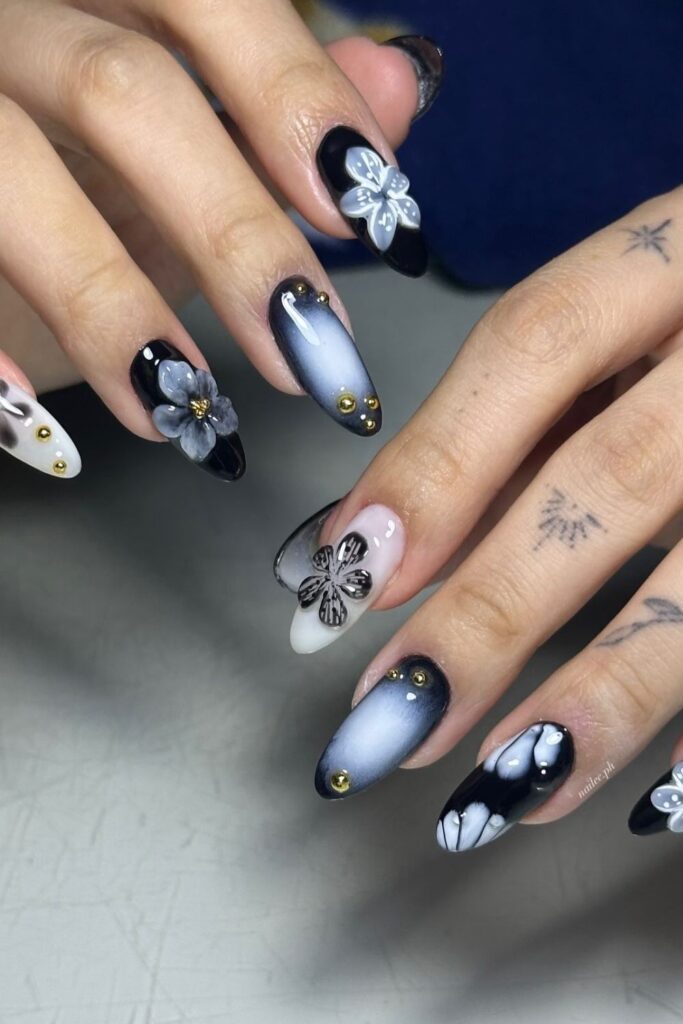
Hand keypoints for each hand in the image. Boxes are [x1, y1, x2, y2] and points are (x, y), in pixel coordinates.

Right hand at [0, 1, 439, 478]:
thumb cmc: (72, 184)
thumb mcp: (179, 152)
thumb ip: (279, 112)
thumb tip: (401, 76)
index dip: (300, 101)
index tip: (376, 221)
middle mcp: (13, 26)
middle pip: (122, 89)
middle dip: (234, 232)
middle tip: (312, 356)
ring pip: (13, 169)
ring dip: (113, 304)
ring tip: (189, 409)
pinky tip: (40, 425)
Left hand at [275, 189, 682, 846]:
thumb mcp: (618, 320)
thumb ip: (504, 416)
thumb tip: (367, 544)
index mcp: (674, 258)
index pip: (539, 343)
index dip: (440, 460)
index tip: (349, 572)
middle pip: (612, 474)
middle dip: (495, 606)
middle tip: (392, 717)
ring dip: (604, 691)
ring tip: (503, 786)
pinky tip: (654, 793)